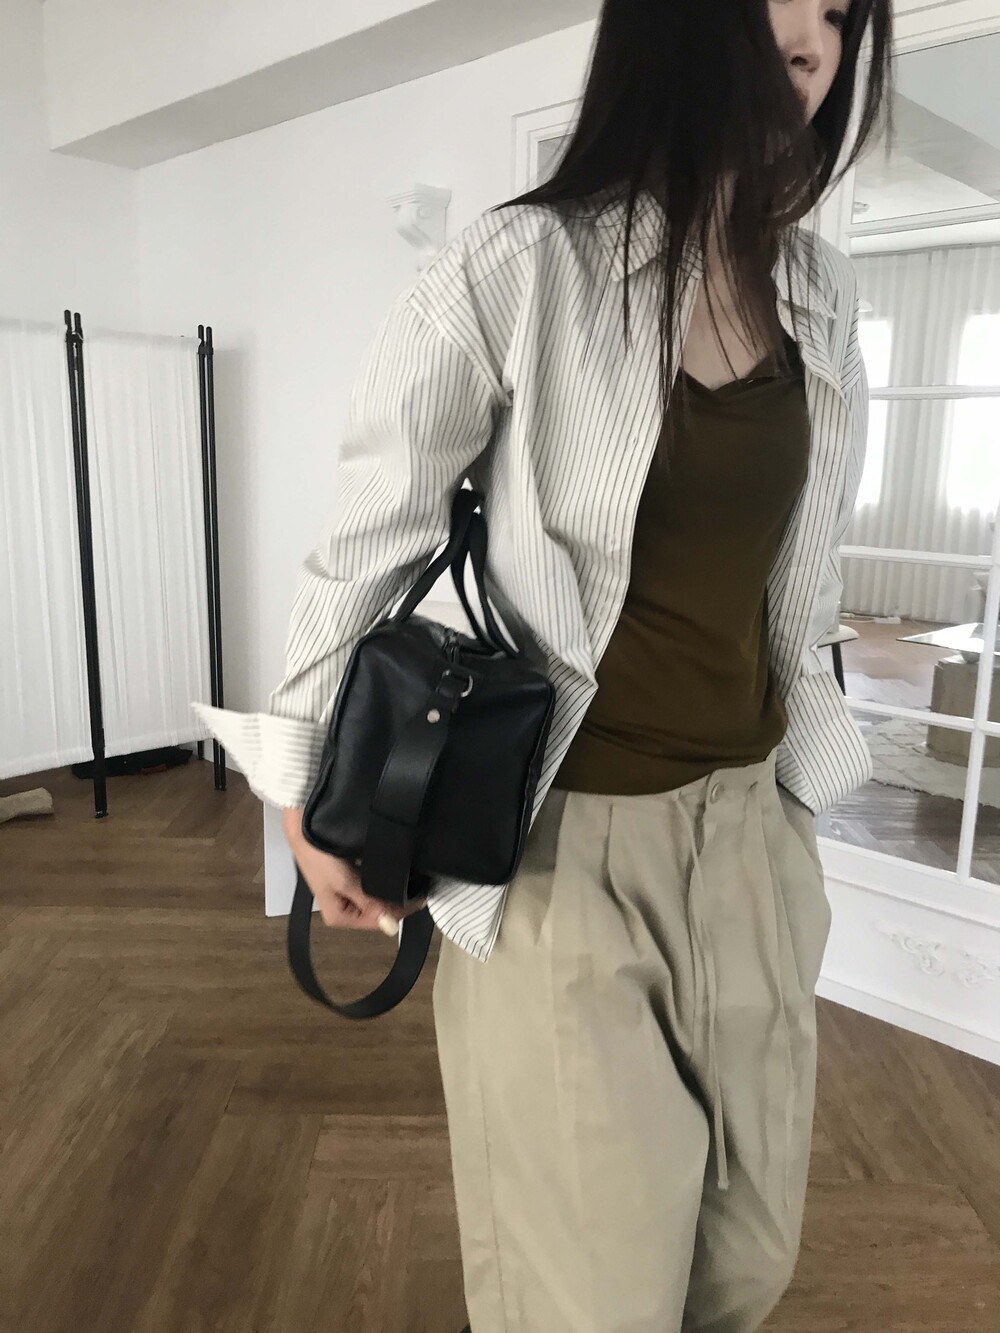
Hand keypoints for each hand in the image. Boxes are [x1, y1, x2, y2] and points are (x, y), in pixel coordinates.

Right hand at [282, 807, 427, 932]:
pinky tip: (389, 867)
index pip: (379, 922)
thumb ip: (370, 903)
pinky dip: (379, 877)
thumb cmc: (320, 856)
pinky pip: (369, 883)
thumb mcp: (346, 883)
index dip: (400, 911)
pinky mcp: (347, 878)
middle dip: (394, 899)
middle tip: (416, 883)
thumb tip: (390, 928)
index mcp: (339, 917)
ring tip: (406, 875)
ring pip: (375, 896)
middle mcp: (343, 909)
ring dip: (388, 887)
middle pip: (377, 910)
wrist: (303, 829)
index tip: (420, 896)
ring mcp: (345, 894)